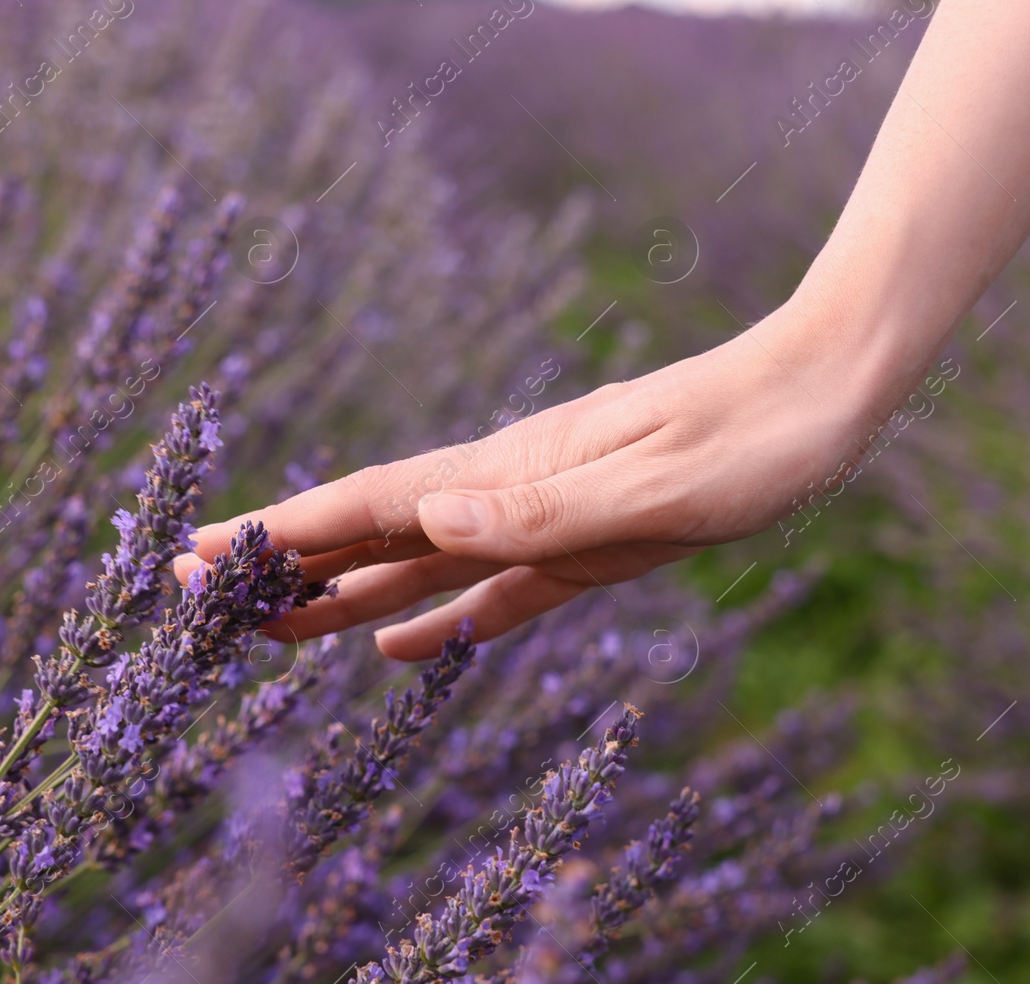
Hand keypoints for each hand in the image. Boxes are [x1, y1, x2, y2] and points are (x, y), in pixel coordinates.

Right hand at [173, 296, 916, 658]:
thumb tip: (430, 520)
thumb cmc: (755, 434)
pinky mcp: (592, 543)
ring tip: (278, 626)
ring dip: (348, 594)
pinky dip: (444, 617)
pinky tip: (407, 641)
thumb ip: (544, 510)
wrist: (826, 389)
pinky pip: (495, 590)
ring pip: (425, 564)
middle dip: (289, 563)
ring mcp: (549, 515)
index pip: (376, 505)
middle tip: (203, 593)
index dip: (287, 531)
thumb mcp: (660, 482)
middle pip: (379, 534)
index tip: (206, 551)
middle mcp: (515, 490)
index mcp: (516, 471)